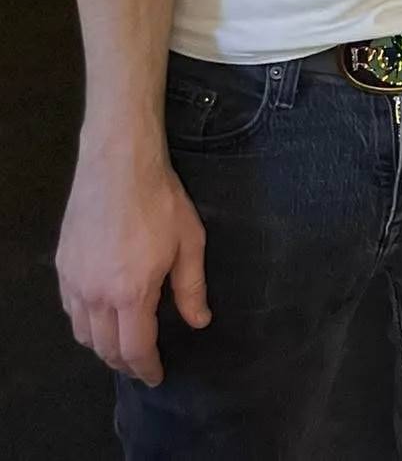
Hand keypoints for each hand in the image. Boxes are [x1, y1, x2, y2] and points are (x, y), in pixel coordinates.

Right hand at [56, 144, 208, 384]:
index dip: (146, 367)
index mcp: (130, 293)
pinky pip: (70, 310)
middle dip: (124, 362)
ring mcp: (74, 281)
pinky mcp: (62, 267)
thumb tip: (199, 321)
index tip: (157, 376)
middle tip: (142, 364)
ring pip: (82, 333)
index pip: (135, 348)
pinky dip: (85, 323)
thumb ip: (192, 288)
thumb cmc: (161, 201)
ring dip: (102, 346)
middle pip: (104, 348)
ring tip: (123, 345)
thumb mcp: (190, 243)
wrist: (118, 165)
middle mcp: (95, 295)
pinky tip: (101, 317)